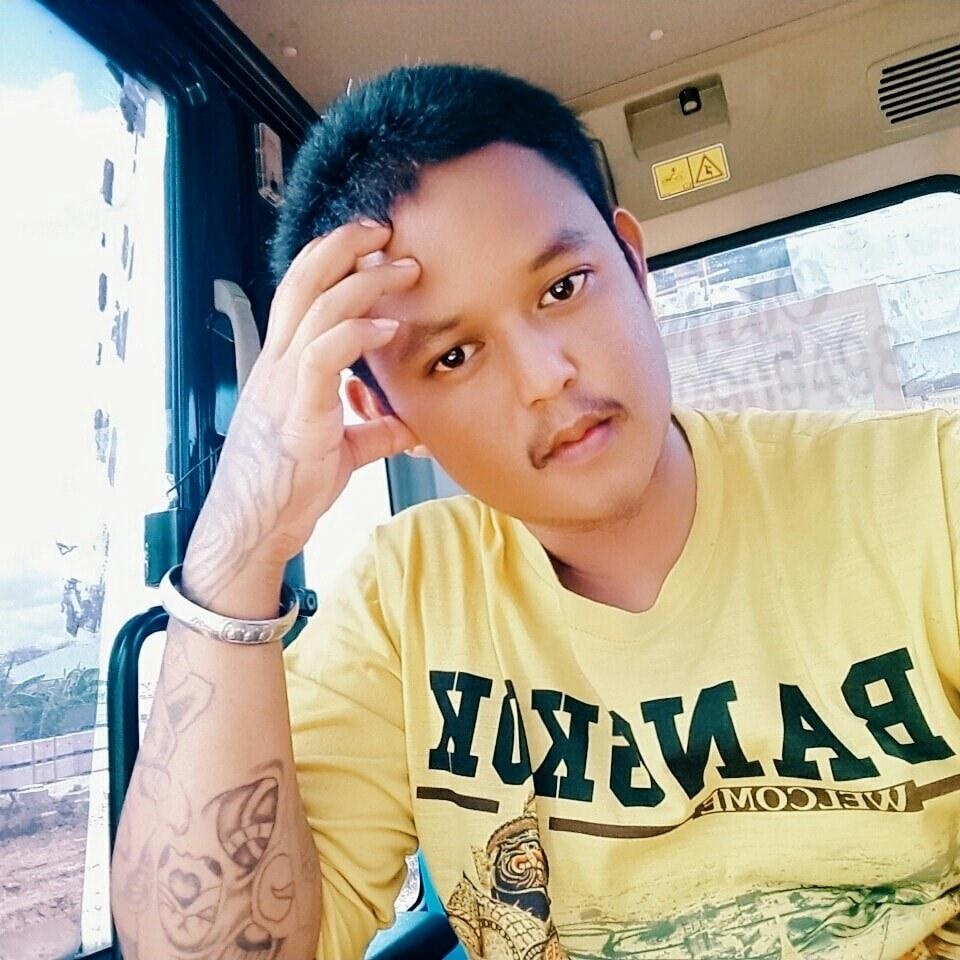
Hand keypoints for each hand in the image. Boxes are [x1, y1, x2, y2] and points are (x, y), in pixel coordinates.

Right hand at [183, 220, 419, 604]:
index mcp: (283, 367)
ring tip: (402, 269)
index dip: (331, 260)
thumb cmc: (288, 487)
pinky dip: (357, 334)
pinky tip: (388, 328)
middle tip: (385, 230)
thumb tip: (413, 423)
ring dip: (362, 282)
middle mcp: (278, 365)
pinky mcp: (299, 413)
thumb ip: (375, 428)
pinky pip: (323, 357)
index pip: (300, 294)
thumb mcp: (342, 449)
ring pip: (314, 310)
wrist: (254, 529)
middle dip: (343, 248)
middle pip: (302, 284)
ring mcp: (284, 386)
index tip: (372, 244)